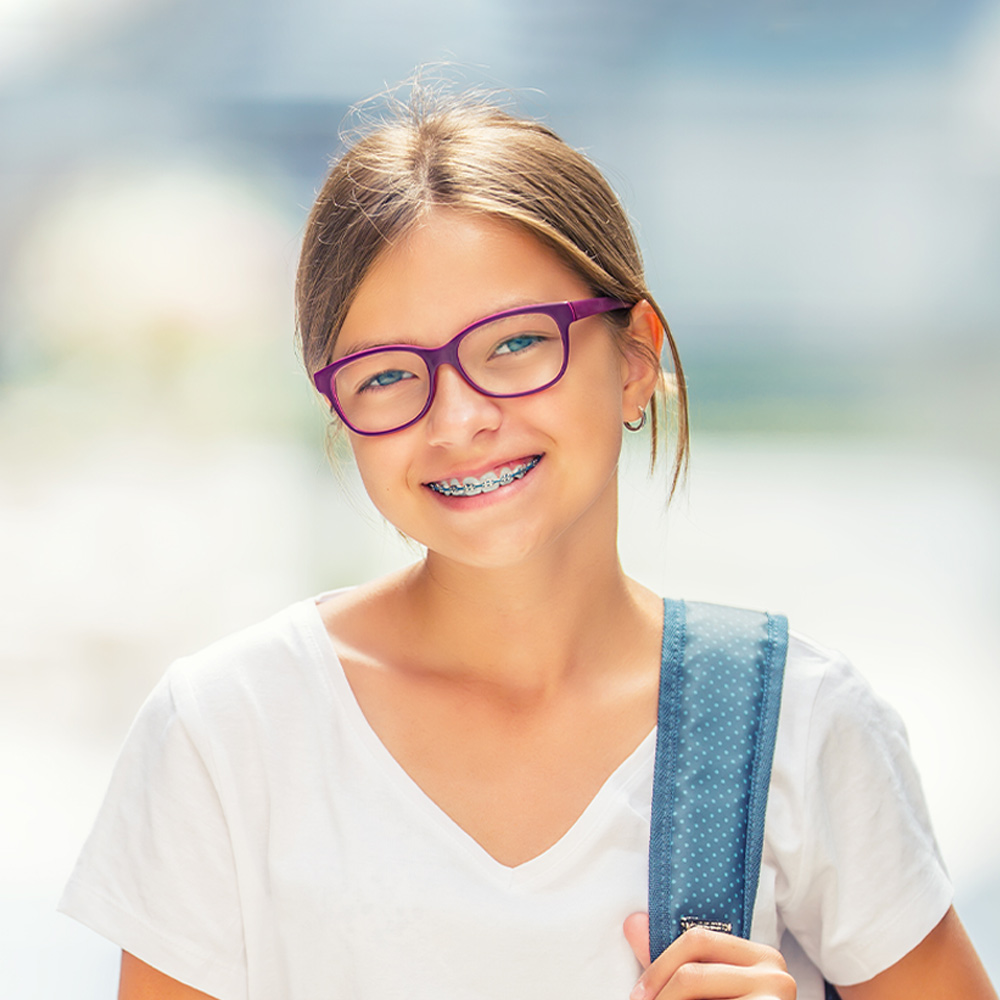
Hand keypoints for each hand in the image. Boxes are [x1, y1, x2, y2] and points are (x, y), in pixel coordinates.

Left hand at [623, 912, 796, 999]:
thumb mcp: (709, 986)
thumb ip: (673, 960)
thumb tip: (633, 923)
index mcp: (763, 957)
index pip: (699, 939)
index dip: (660, 965)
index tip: (639, 993)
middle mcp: (775, 975)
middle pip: (693, 973)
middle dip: (659, 992)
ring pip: (695, 988)